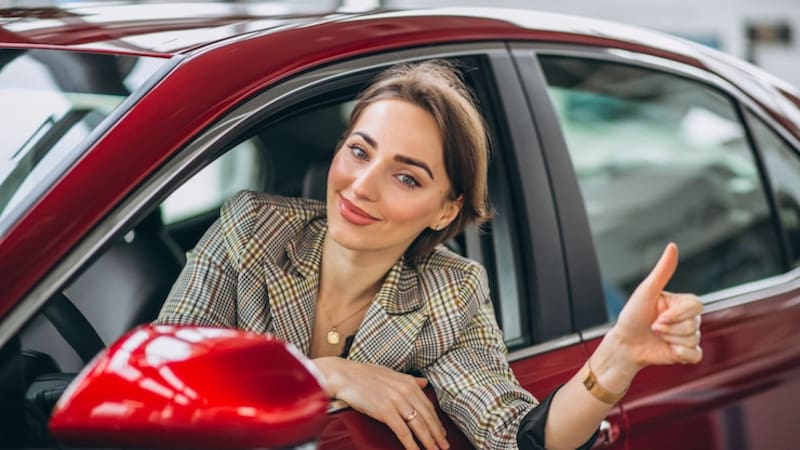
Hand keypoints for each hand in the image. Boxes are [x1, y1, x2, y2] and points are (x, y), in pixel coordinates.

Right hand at [313, 357, 448, 449]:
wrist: (343, 375)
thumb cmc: (364, 375)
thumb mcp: (391, 373)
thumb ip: (409, 380)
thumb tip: (425, 383)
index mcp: (409, 382)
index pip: (428, 406)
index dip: (436, 421)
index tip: (442, 432)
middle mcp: (406, 391)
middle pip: (427, 417)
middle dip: (437, 434)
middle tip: (444, 446)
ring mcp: (396, 402)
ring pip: (419, 426)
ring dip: (429, 441)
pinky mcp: (385, 412)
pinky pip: (403, 432)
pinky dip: (411, 444)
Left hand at [610, 243, 703, 370]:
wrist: (624, 344)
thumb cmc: (632, 316)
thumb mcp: (646, 291)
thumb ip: (662, 271)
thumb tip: (672, 246)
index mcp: (680, 303)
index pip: (696, 305)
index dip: (677, 314)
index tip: (658, 317)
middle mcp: (686, 318)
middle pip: (694, 324)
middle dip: (669, 328)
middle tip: (653, 327)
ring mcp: (687, 336)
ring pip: (692, 339)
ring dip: (670, 340)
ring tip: (656, 336)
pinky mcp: (686, 353)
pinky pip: (696, 355)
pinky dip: (681, 354)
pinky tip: (668, 350)